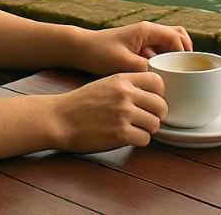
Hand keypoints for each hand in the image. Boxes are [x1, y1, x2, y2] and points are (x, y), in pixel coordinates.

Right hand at [51, 72, 167, 151]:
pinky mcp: (120, 134)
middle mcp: (125, 94)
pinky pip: (145, 139)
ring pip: (155, 124)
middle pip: (161, 105)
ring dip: (147, 129)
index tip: (151, 102)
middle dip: (156, 115)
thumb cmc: (81, 103)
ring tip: (134, 129)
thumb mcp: (105, 83)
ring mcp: (123, 114)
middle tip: (145, 119)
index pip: (158, 82)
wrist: (59, 119)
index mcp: (122, 79)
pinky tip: (126, 137)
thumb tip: (153, 96)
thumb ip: (128, 86)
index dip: (158, 94)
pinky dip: (138, 141)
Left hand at [76, 22, 192, 75]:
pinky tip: (160, 76)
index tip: (183, 71)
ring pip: (169, 43)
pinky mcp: (139, 47)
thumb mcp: (123, 63)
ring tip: (175, 75)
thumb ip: (145, 70)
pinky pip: (159, 51)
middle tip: (185, 70)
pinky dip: (164, 61)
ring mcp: (144, 38)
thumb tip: (163, 80)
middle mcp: (148, 31)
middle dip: (185, 51)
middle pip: (177, 35)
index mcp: (146, 30)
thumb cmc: (99, 53)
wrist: (81, 49)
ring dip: (174, 56)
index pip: (176, 37)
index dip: (183, 53)